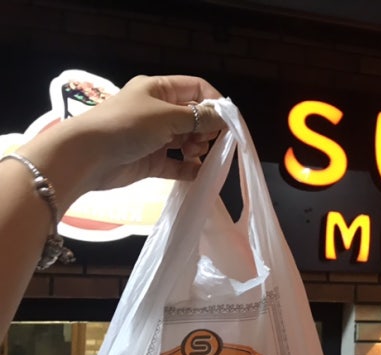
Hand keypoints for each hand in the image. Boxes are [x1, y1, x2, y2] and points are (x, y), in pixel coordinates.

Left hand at [17, 74, 225, 210]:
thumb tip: (223, 118)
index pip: (196, 88)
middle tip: (204, 140)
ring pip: (188, 140)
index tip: (226, 121)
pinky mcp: (152, 161)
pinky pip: (178, 164)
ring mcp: (155, 137)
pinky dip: (190, 168)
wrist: (88, 156)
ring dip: (198, 148)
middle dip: (206, 128)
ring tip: (192, 153)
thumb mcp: (166, 115)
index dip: (214, 102)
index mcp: (159, 90)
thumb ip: (198, 117)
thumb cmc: (126, 126)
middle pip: (195, 116)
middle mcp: (158, 111)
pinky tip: (198, 173)